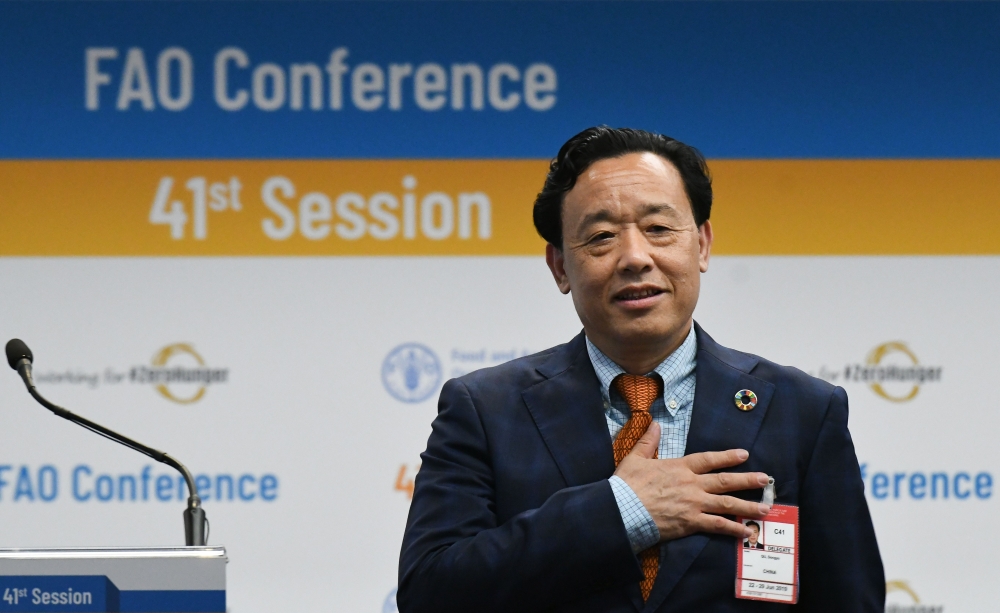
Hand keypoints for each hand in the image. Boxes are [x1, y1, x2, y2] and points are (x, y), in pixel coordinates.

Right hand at [613, 421, 770, 540]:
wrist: (623, 509)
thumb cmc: (627, 485)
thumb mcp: (636, 458)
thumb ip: (648, 441)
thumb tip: (656, 424)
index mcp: (680, 467)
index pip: (708, 460)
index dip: (727, 457)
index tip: (744, 454)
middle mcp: (692, 484)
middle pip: (724, 481)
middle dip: (747, 480)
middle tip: (765, 480)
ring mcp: (694, 504)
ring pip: (726, 504)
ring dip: (747, 505)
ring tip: (765, 508)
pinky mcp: (691, 522)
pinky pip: (717, 525)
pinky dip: (732, 529)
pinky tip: (746, 532)